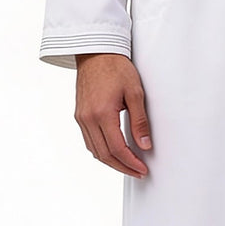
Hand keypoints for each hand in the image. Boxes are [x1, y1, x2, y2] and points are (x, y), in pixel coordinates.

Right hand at [74, 54, 152, 177]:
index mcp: (102, 113)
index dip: (131, 162)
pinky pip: (89, 141)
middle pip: (104, 155)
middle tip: (137, 172)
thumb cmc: (116, 68)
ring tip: (127, 166)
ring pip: (94, 151)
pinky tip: (113, 152)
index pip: (117, 148)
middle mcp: (88, 119)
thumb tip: (145, 145)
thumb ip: (139, 121)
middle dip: (122, 167)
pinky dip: (101, 151)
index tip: (142, 168)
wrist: (96, 53)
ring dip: (111, 162)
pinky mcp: (79, 115)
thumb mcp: (135, 93)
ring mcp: (81, 118)